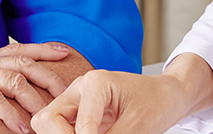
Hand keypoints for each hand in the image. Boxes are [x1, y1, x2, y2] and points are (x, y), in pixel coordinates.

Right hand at [0, 42, 71, 133]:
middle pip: (22, 62)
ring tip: (45, 116)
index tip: (67, 52)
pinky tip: (20, 126)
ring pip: (11, 79)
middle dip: (48, 76)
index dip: (44, 49)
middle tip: (67, 92)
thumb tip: (18, 99)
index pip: (19, 49)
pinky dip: (9, 112)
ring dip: (32, 99)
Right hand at [30, 70, 182, 133]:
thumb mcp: (136, 127)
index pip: (79, 123)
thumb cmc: (156, 103)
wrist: (166, 96)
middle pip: (46, 119)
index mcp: (95, 83)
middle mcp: (79, 88)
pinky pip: (58, 128)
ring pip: (46, 123)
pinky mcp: (76, 112)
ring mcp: (75, 100)